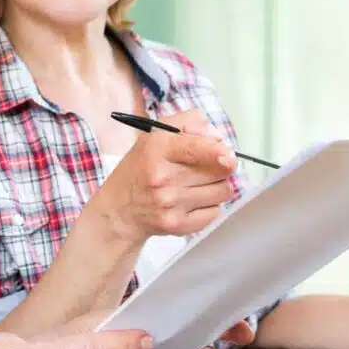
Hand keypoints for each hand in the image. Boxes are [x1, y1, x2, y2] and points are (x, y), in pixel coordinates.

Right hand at [98, 109, 237, 244]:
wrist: (119, 210)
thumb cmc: (141, 169)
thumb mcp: (155, 135)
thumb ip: (188, 123)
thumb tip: (217, 136)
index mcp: (157, 150)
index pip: (196, 149)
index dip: (218, 152)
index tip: (229, 155)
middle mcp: (163, 178)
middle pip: (219, 171)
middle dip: (220, 166)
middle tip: (205, 166)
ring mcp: (171, 204)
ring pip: (223, 191)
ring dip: (217, 186)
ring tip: (198, 184)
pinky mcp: (178, 225)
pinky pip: (216, 212)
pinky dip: (210, 206)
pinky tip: (193, 201)